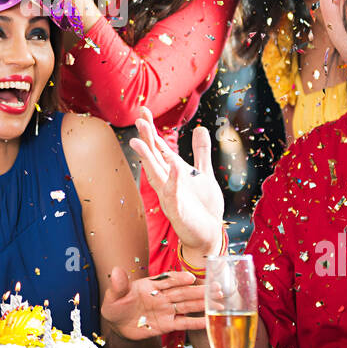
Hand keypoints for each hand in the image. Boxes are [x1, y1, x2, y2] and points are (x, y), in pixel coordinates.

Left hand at [100, 267, 206, 339]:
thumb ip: (118, 285)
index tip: (190, 278)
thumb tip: (116, 271)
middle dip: (199, 290)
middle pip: (183, 292)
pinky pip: (184, 323)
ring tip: (220, 302)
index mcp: (150, 285)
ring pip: (187, 306)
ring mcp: (166, 310)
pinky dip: (196, 322)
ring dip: (203, 304)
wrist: (116, 325)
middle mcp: (161, 296)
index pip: (167, 280)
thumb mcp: (113, 296)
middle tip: (216, 287)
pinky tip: (209, 321)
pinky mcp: (167, 324)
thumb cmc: (115, 306)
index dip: (179, 278)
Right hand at [129, 113, 225, 260]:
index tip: (144, 111)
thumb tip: (200, 128)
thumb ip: (201, 152)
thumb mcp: (204, 175)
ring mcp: (170, 197)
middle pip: (153, 157)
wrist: (207, 236)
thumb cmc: (203, 207)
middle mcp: (167, 182)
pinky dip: (172, 181)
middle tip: (139, 120)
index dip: (152, 130)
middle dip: (146, 139)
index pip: (159, 148)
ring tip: (138, 141)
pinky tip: (174, 167)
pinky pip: (173, 195)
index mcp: (173, 172)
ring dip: (147, 158)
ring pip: (155, 175)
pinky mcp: (178, 211)